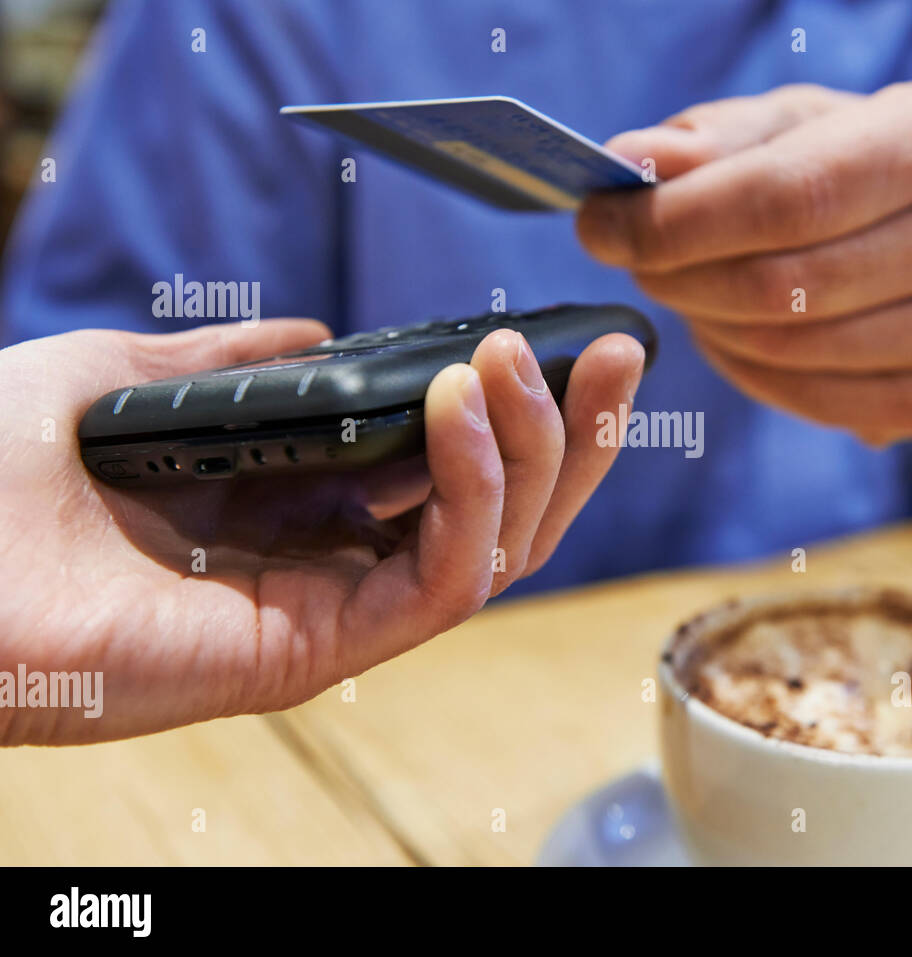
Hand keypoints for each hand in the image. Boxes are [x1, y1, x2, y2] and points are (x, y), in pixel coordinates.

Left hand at [0, 320, 643, 743]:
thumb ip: (234, 362)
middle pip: (501, 515)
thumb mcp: (126, 379)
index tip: (566, 340)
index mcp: (300, 508)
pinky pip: (440, 581)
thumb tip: (321, 335)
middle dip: (570, 434)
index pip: (451, 473)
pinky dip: (469, 491)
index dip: (523, 412)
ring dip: (530, 452)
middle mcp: (332, 564)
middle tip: (611, 352)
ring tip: (514, 365)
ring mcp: (334, 612)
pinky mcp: (321, 652)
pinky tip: (457, 409)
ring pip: (495, 551)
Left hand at [578, 81, 911, 446]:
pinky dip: (748, 372)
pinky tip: (732, 334)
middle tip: (635, 262)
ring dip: (709, 324)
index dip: (678, 221)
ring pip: (790, 351)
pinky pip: (810, 402)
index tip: (601, 226)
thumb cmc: (864, 168)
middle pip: (786, 285)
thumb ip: (718, 140)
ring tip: (688, 290)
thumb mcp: (802, 126)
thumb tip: (634, 161)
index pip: (790, 196)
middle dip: (680, 277)